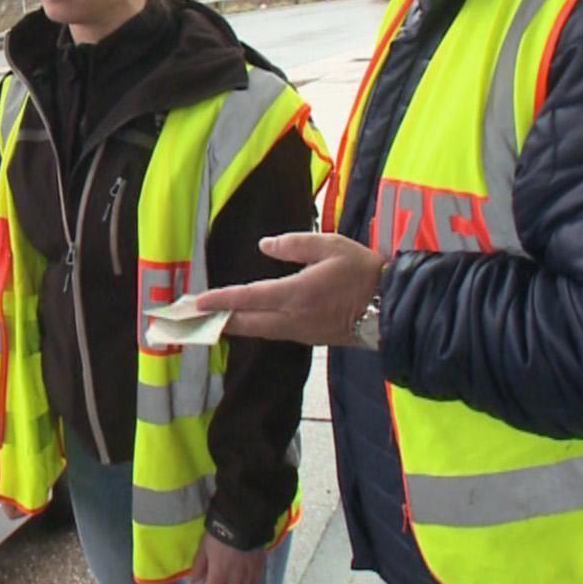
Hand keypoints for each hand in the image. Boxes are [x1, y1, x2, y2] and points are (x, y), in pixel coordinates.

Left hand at [189, 532, 267, 583]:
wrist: (242, 522)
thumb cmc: (218, 534)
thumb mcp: (203, 547)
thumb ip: (199, 566)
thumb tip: (193, 581)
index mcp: (219, 574)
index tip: (209, 581)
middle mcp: (235, 578)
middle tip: (221, 579)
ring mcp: (249, 573)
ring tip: (235, 574)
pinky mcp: (260, 566)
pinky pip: (255, 580)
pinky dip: (250, 579)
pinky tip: (246, 571)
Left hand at [192, 232, 385, 345]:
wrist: (392, 306)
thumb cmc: (362, 271)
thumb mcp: (331, 246)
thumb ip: (295, 245)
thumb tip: (265, 245)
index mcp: (296, 294)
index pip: (249, 298)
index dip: (221, 300)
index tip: (198, 302)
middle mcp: (293, 319)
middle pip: (247, 324)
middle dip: (217, 321)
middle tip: (190, 318)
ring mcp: (301, 332)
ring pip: (259, 331)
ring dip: (234, 326)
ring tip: (210, 319)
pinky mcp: (309, 338)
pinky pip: (273, 333)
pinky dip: (254, 328)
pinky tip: (245, 321)